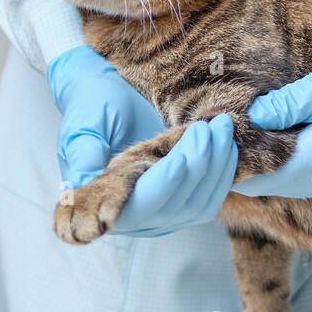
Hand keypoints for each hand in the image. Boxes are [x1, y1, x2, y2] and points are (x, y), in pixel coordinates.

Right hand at [47, 45, 236, 236]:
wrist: (110, 95)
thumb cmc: (93, 106)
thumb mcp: (83, 124)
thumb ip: (83, 152)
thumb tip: (82, 180)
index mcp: (102, 199)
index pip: (139, 203)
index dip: (162, 186)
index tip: (179, 160)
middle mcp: (133, 216)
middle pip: (175, 203)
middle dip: (197, 163)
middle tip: (207, 127)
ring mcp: (160, 216)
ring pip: (198, 205)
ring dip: (217, 166)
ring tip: (222, 128)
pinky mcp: (181, 206)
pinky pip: (209, 201)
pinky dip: (223, 175)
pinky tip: (228, 148)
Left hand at [234, 27, 311, 201]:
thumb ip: (286, 106)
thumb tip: (249, 120)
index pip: (258, 177)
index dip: (230, 162)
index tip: (209, 139)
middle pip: (271, 185)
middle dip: (243, 165)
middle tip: (218, 136)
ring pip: (290, 184)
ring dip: (267, 165)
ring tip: (243, 137)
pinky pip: (311, 180)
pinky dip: (291, 165)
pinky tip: (281, 141)